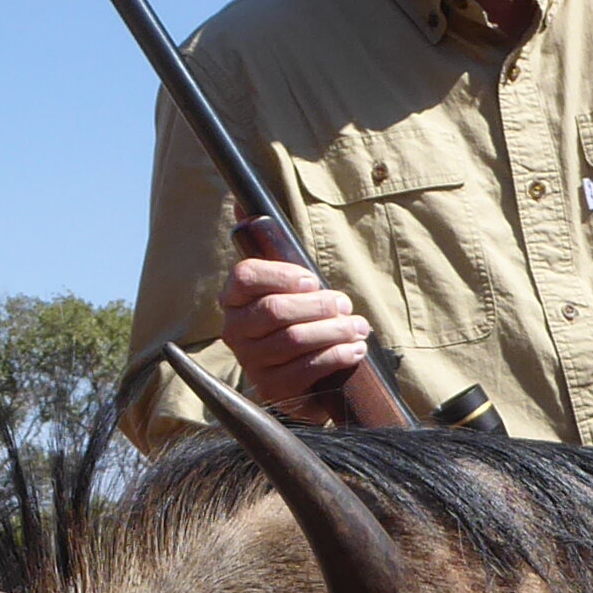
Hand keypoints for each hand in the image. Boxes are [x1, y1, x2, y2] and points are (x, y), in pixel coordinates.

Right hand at [215, 225, 370, 414]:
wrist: (306, 372)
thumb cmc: (299, 315)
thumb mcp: (288, 280)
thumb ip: (269, 245)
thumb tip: (242, 203)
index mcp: (234, 298)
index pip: (245, 277)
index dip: (281, 275)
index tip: (312, 279)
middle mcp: (235, 330)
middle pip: (274, 311)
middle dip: (318, 305)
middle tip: (345, 305)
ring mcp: (250, 362)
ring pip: (292, 340)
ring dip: (333, 331)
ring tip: (358, 327)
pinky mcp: (271, 390)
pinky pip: (303, 370)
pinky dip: (334, 357)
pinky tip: (354, 350)